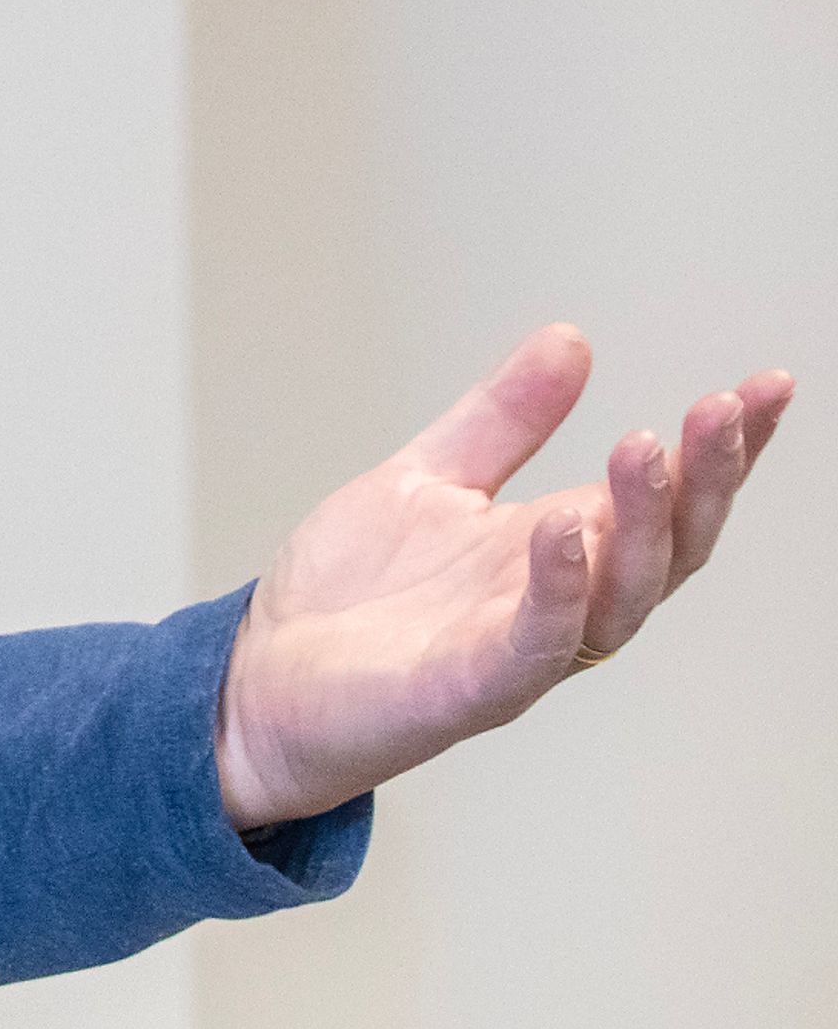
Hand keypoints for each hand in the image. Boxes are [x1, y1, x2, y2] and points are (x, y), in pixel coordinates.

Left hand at [216, 323, 792, 829]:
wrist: (259, 677)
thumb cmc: (351, 596)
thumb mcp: (428, 478)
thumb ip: (503, 419)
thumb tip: (572, 339)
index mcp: (560, 550)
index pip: (664, 497)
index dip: (722, 450)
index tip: (769, 386)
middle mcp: (560, 603)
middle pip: (667, 548)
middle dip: (703, 481)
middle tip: (722, 410)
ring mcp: (520, 649)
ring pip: (620, 596)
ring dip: (640, 524)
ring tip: (644, 449)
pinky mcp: (469, 689)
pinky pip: (535, 645)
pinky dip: (558, 591)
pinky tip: (564, 532)